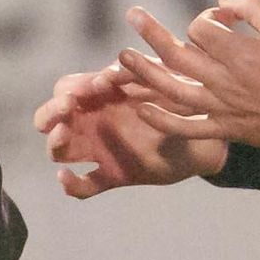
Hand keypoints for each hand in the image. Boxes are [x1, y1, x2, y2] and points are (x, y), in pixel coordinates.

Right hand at [34, 65, 222, 196]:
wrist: (209, 137)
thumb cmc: (186, 102)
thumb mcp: (164, 81)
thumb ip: (136, 74)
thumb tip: (105, 75)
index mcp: (102, 96)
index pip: (67, 88)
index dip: (70, 89)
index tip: (89, 89)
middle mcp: (94, 121)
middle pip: (52, 117)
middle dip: (50, 113)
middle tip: (65, 110)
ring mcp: (100, 149)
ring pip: (60, 149)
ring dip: (55, 143)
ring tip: (64, 137)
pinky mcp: (113, 175)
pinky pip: (85, 185)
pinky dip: (71, 185)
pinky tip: (65, 178)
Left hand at [116, 0, 259, 150]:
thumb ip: (252, 6)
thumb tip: (220, 2)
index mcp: (241, 52)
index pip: (201, 28)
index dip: (205, 18)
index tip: (219, 20)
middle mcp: (226, 80)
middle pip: (177, 54)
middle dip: (151, 32)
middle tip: (133, 15)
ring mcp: (223, 107)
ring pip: (173, 90)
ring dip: (144, 73)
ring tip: (122, 59)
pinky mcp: (225, 128)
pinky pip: (187, 128)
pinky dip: (162, 119)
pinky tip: (141, 107)